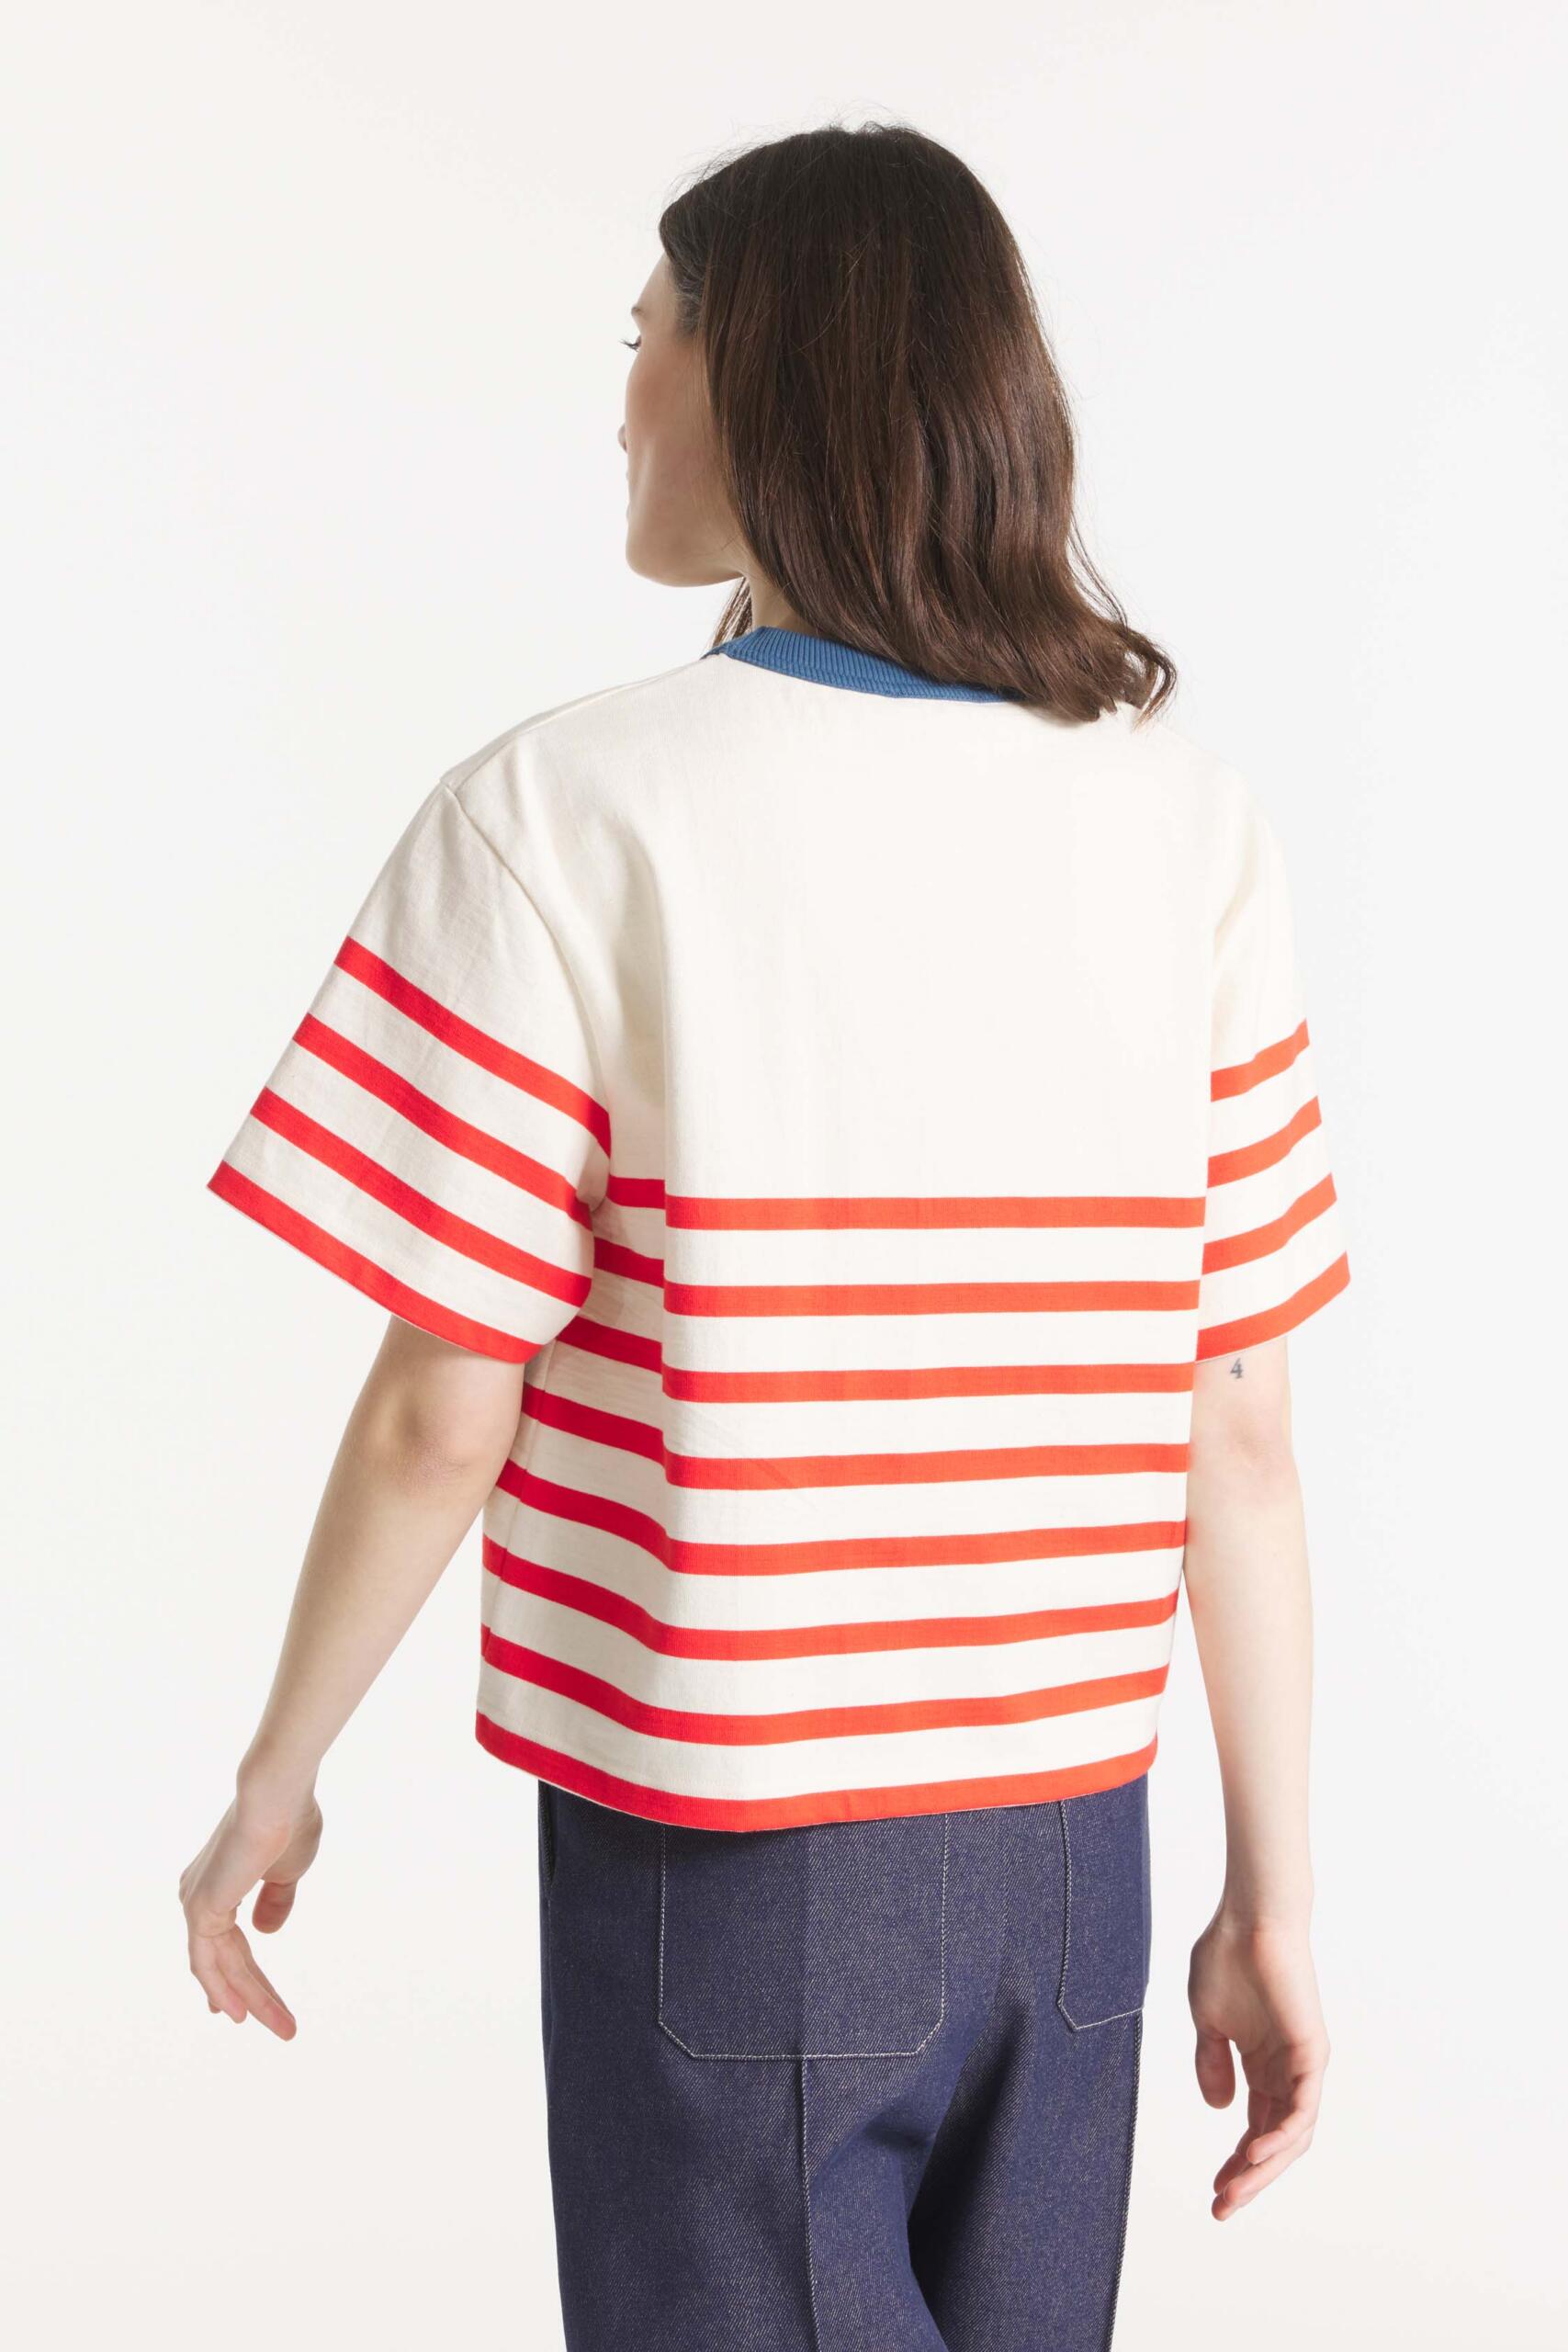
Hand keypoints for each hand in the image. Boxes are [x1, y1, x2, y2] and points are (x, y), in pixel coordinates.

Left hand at [178, 1784, 322, 2038]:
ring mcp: (197, 1903)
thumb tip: (266, 1933)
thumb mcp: (289, 1870)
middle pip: (227, 1959)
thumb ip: (277, 1901)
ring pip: (222, 1967)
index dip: (238, 1975)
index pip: (226, 1941)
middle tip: (281, 2025)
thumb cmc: (290, 1819)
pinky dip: (224, 1990)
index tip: (241, 2009)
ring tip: (283, 2027)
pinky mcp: (201, 1910)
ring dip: (252, 1998)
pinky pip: (210, 1963)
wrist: (277, 1794)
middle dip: (254, 1994)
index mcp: (218, 1881)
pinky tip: (240, 2013)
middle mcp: (200, 1894)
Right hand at [1188, 1909, 1327, 2219]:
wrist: (1246, 1919)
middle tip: (1222, 2208)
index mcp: (1261, 2065)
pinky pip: (1303, 2107)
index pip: (1254, 2128)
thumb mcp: (1207, 2022)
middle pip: (1273, 2141)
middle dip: (1249, 2178)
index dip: (1235, 2163)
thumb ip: (1212, 2064)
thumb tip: (1220, 2111)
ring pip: (1291, 2134)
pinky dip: (1282, 2134)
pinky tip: (1256, 2152)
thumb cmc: (1224, 1958)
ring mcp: (1301, 2064)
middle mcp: (1285, 2072)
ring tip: (1234, 2190)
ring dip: (1263, 2166)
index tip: (1214, 2193)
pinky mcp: (1311, 2053)